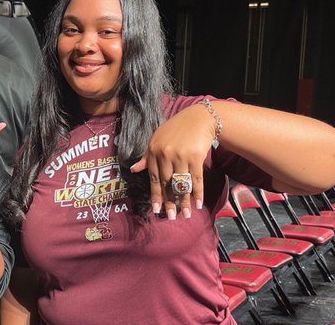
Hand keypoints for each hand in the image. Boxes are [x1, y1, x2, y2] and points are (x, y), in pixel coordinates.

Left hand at [130, 100, 219, 218]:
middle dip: (170, 202)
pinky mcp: (196, 157)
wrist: (200, 117)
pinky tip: (198, 203)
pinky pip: (196, 179)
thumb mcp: (159, 138)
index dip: (156, 196)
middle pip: (167, 183)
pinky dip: (197, 193)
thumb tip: (134, 170)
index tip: (157, 210)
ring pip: (181, 183)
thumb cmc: (178, 127)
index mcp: (154, 150)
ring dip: (184, 201)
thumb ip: (147, 156)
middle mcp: (166, 154)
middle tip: (171, 217)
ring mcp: (181, 156)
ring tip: (186, 215)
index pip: (154, 178)